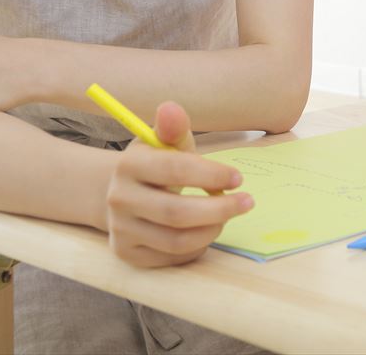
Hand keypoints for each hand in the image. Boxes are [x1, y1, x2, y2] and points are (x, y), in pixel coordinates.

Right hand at [105, 101, 252, 266]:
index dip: (212, 174)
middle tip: (247, 202)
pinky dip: (197, 247)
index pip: (175, 170)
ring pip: (176, 240)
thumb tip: (170, 108)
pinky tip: (205, 231)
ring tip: (227, 216)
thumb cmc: (154, 164)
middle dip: (220, 209)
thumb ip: (174, 129)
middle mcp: (119, 199)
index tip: (238, 178)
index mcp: (129, 165)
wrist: (118, 193)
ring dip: (212, 229)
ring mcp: (120, 229)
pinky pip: (171, 257)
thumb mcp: (164, 143)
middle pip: (176, 213)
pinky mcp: (127, 253)